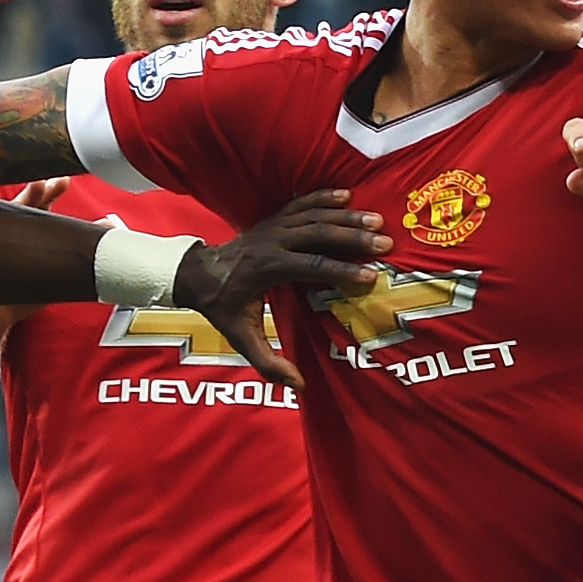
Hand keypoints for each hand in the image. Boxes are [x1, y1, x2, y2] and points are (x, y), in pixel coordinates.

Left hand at [173, 189, 392, 383]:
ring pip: (313, 215)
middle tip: (385, 243)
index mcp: (267, 268)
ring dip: (346, 216)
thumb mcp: (241, 337)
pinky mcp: (274, 218)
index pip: (312, 266)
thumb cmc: (222, 307)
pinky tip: (346, 195)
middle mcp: (272, 241)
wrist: (197, 274)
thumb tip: (298, 386)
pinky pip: (301, 203)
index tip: (370, 277)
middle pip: (318, 234)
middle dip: (353, 238)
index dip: (342, 271)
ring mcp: (273, 226)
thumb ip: (268, 362)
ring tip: (376, 220)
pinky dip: (323, 197)